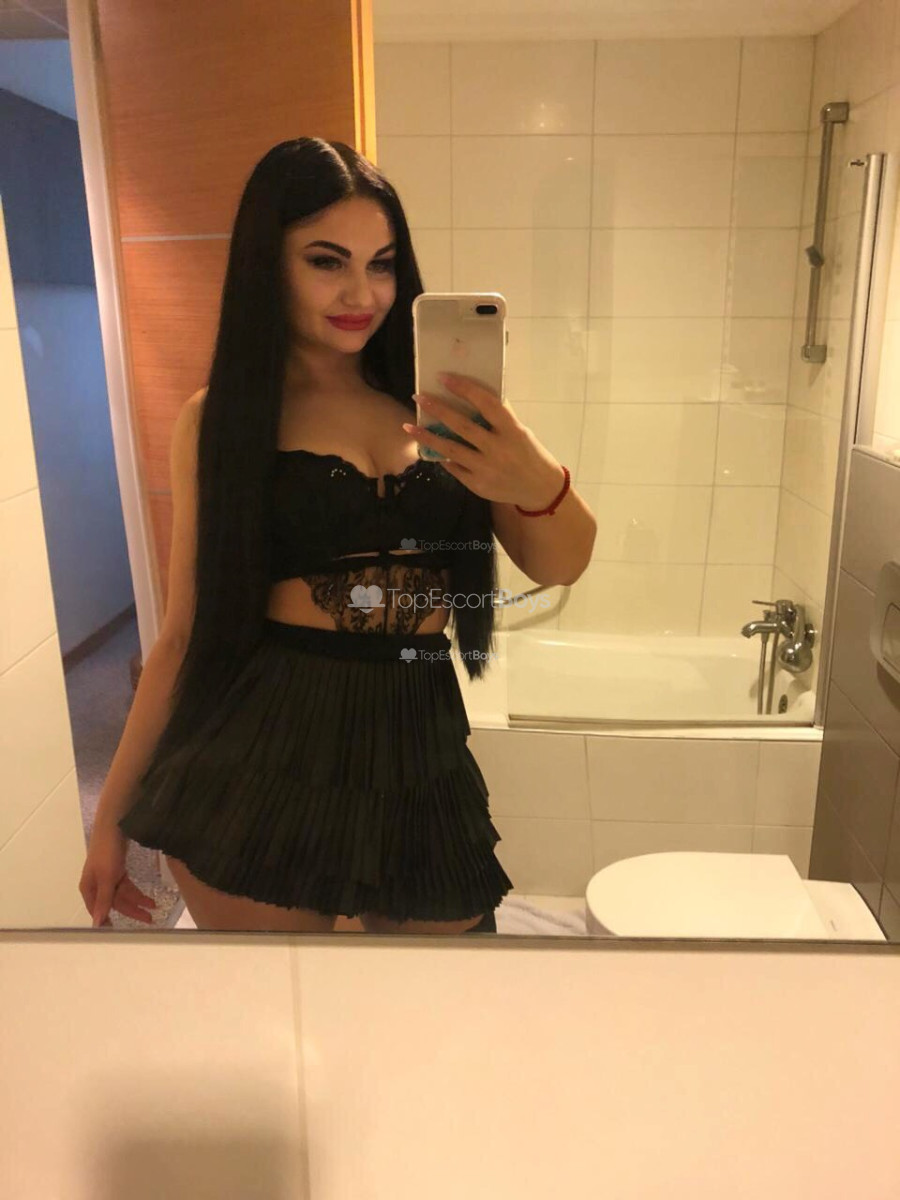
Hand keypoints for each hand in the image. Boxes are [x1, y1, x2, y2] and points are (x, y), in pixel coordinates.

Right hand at [80, 822, 157, 926]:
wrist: (114, 825)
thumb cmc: (107, 851)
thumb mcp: (106, 877)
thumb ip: (104, 900)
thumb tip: (97, 923)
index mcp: (89, 888)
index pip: (99, 910)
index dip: (109, 920)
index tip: (120, 933)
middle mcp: (97, 884)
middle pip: (114, 903)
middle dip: (132, 911)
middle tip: (149, 920)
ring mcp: (108, 876)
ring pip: (123, 894)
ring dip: (137, 901)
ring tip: (154, 907)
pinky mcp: (117, 869)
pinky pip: (127, 885)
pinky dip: (136, 892)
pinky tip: (147, 898)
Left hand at [403, 371, 564, 509]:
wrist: (540, 490)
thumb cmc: (529, 453)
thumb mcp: (520, 432)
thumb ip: (500, 417)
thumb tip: (473, 394)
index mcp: (512, 430)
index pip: (486, 403)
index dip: (464, 389)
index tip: (443, 378)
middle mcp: (498, 449)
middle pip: (462, 426)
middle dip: (438, 410)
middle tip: (418, 397)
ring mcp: (486, 469)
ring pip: (451, 450)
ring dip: (427, 437)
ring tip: (409, 427)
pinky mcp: (478, 485)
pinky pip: (454, 468)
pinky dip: (441, 457)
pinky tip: (428, 448)